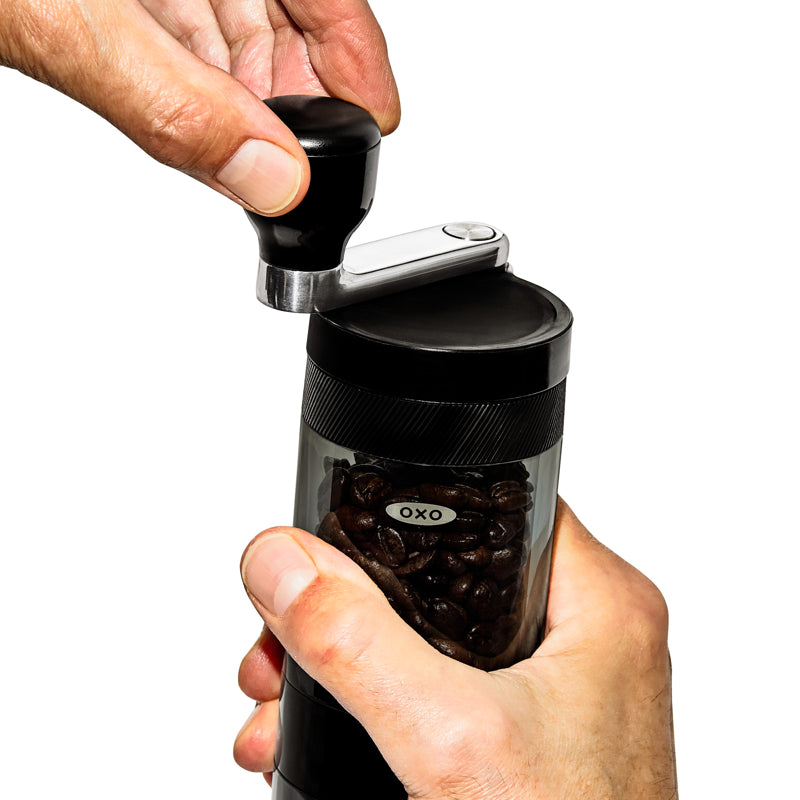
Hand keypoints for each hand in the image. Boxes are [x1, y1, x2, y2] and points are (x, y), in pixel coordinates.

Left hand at [0, 0, 398, 214]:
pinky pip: (198, 51)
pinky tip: (209, 129)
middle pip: (294, 27)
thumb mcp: (70, 21)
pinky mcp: (140, 2)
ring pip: (247, 46)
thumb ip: (175, 106)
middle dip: (304, 105)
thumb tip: (267, 178)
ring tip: (257, 165)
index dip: (362, 66)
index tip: (375, 132)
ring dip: (255, 112)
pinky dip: (209, 100)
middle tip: (300, 173)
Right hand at [235, 499, 677, 798]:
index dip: (411, 503)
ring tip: (279, 693)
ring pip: (429, 632)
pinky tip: (315, 731)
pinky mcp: (531, 733)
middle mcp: (585, 637)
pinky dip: (378, 700)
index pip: (497, 503)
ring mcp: (557, 688)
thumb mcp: (446, 739)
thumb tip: (281, 562)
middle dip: (349, 605)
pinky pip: (438, 685)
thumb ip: (356, 643)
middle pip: (442, 570)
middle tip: (288, 632)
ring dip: (349, 658)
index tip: (336, 530)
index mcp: (600, 603)